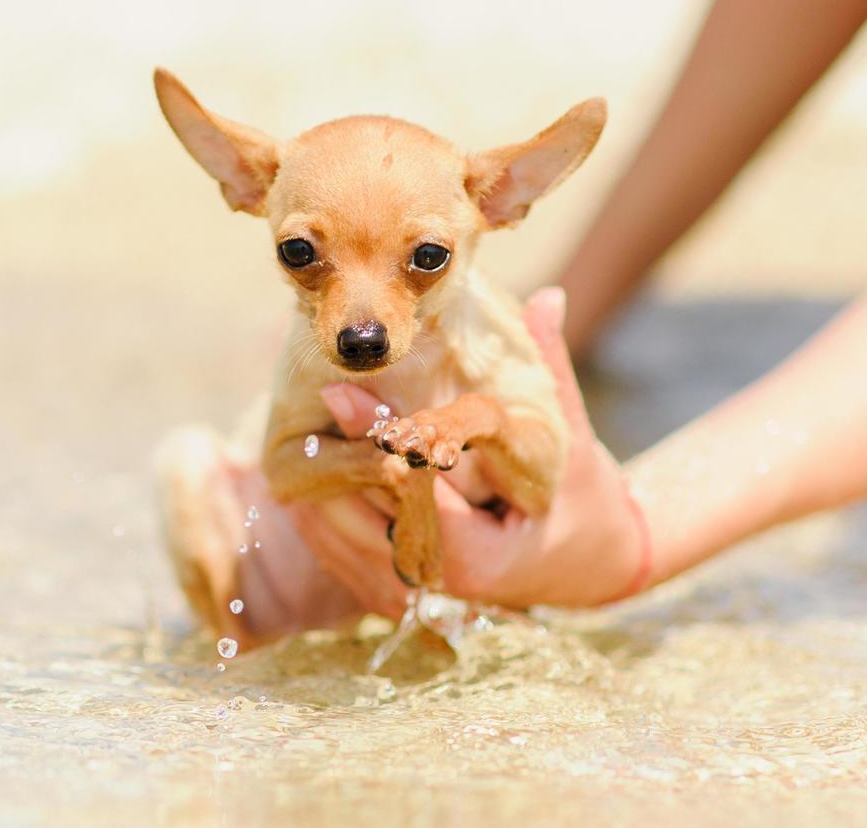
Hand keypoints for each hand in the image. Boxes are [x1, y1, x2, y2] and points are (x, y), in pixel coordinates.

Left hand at [291, 287, 649, 610]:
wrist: (590, 565)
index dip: (388, 435)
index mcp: (492, 549)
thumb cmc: (582, 492)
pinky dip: (325, 528)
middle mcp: (456, 582)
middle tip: (319, 401)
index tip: (346, 391)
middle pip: (376, 517)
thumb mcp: (572, 433)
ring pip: (353, 544)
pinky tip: (306, 486)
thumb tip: (549, 296)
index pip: (419, 490)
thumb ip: (552, 369)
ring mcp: (429, 598)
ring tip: (305, 436)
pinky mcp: (407, 602)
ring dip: (324, 491)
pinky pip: (350, 566)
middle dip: (343, 459)